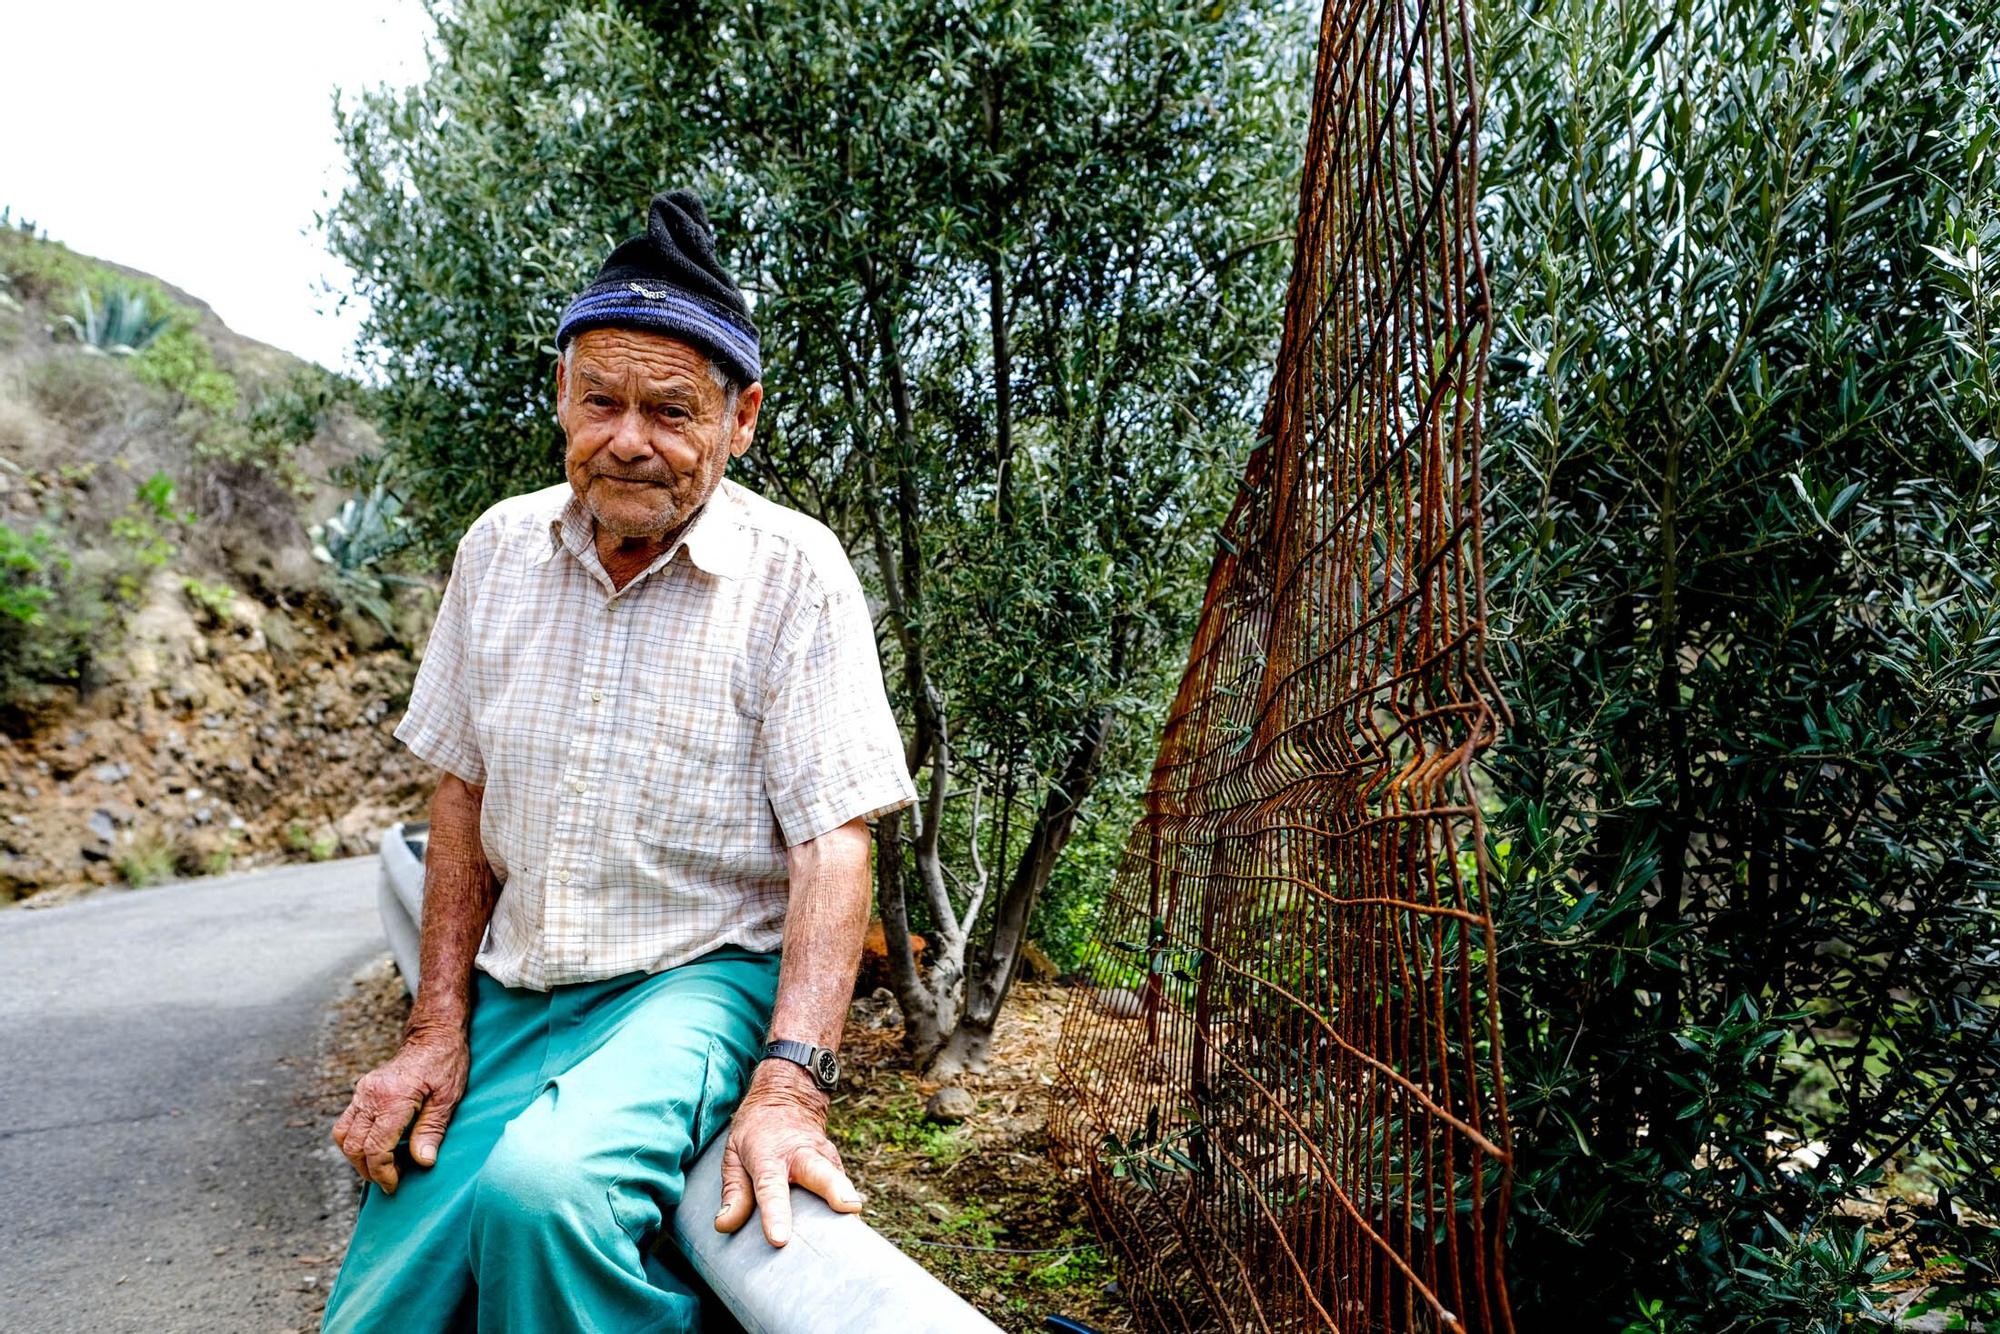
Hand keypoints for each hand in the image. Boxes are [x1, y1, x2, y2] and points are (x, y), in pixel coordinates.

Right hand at [330, 1023, 468, 1193]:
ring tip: (380, 1169)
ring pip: (343, 1136)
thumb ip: (432, 1130)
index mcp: (393, 1098)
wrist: (433, 1035)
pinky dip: (354, 1141)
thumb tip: (423, 1162)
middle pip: (354, 1146)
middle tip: (389, 1182)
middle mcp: (371, 1095)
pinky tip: (375, 1149)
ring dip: (357, 1158)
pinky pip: (347, 1123)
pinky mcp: (361, 1091)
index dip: (383, 1173)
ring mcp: (362, 1091)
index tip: (394, 1186)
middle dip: (369, 1170)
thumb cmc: (446, 1063)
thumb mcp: (448, 1098)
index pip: (376, 1147)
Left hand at [713, 1059, 862, 1245]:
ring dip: (848, 1198)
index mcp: (768, 1156)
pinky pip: (843, 1185)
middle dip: (835, 1190)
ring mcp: (824, 1157)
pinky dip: (847, 1203)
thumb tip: (724, 1225)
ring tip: (856, 1223)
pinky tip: (850, 1226)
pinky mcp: (837, 1164)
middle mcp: (800, 1154)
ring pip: (839, 1177)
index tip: (779, 1239)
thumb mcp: (733, 1154)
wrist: (786, 1095)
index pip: (770, 1187)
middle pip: (820, 1173)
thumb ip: (733, 1191)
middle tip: (849, 1208)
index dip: (775, 1214)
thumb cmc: (755, 1133)